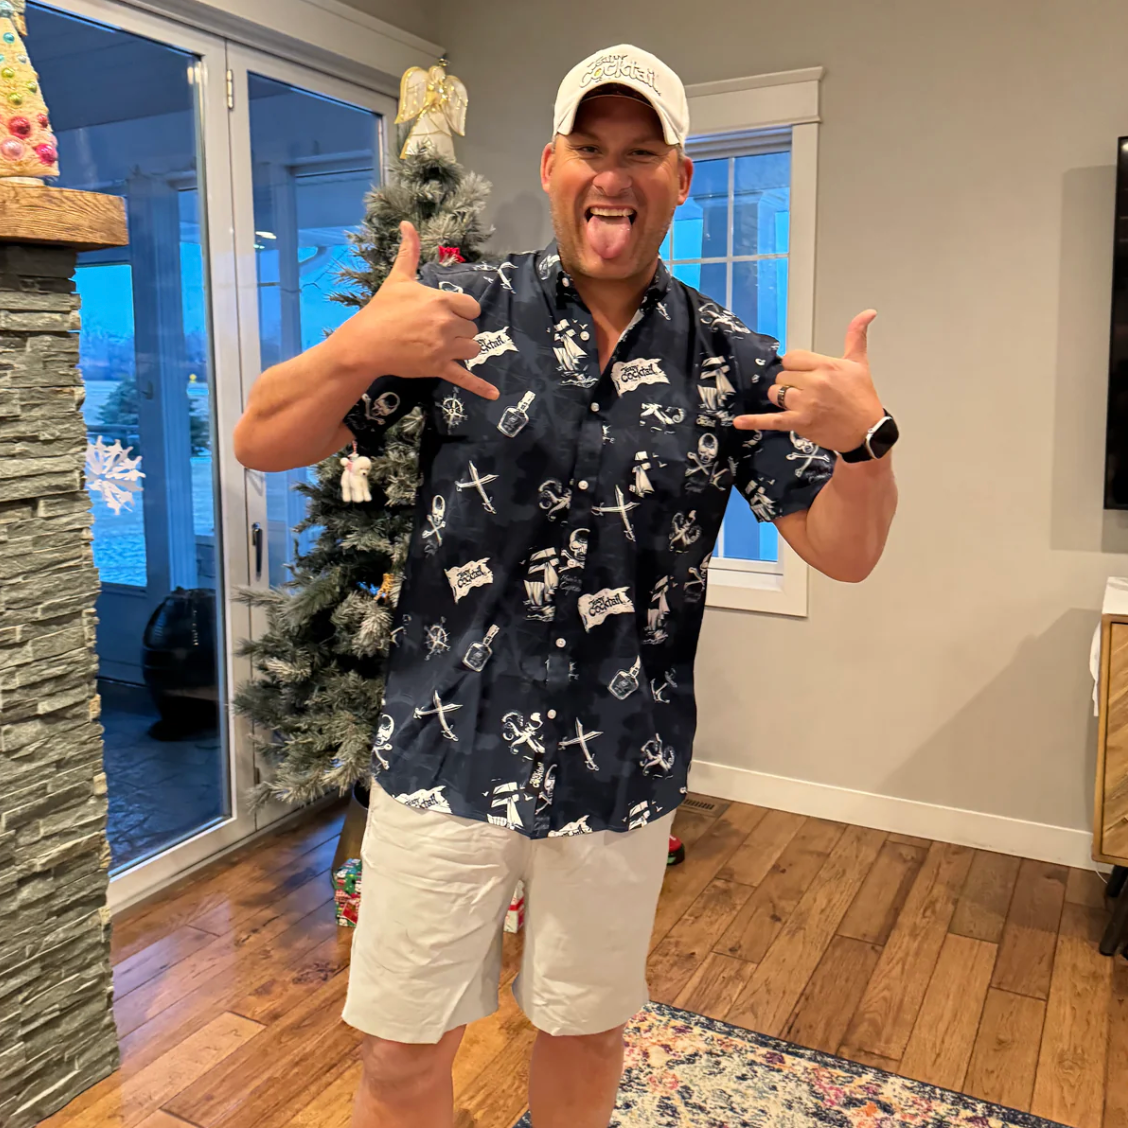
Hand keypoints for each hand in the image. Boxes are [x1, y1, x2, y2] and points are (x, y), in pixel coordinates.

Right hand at [330, 221, 496, 399]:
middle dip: (460, 331)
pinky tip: (493, 395)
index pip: (472, 307)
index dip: (463, 312)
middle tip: (436, 332)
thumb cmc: (381, 310)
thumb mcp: (398, 279)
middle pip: (472, 329)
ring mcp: (444, 348)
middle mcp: (447, 323)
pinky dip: (480, 387)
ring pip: (472, 349)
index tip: (448, 314)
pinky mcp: (438, 368)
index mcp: (441, 301)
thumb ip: (409, 252)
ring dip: (463, 350)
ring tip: (443, 348)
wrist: (365, 343)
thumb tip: (407, 224)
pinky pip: (465, 378)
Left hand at [734, 311, 883, 451]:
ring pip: (776, 393)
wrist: (867, 431)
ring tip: (798, 404)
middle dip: (791, 383)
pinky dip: (755, 421)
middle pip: (782, 376)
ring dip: (782, 398)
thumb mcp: (859, 363)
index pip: (792, 358)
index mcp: (827, 366)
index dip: (795, 366)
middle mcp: (815, 382)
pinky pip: (772, 420)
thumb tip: (868, 312)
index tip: (804, 374)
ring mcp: (806, 403)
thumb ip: (856, 336)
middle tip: (807, 392)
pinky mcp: (800, 422)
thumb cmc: (862, 398)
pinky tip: (739, 422)